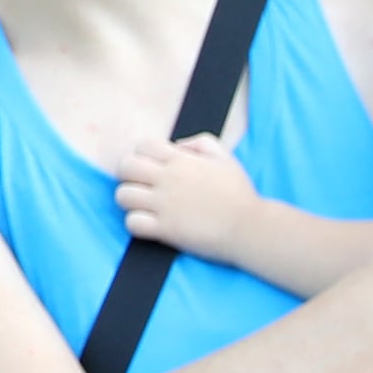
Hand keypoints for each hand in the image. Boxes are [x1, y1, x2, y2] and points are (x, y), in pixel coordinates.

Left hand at [115, 133, 260, 258]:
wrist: (249, 227)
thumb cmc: (239, 193)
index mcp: (181, 160)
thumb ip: (199, 143)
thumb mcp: (224, 156)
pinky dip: (135, 224)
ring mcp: (164, 205)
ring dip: (129, 201)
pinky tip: (148, 226)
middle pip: (126, 167)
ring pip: (123, 195)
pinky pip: (132, 223)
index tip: (150, 168)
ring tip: (143, 207)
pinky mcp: (165, 230)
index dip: (141, 156)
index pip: (141, 146)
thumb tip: (177, 145)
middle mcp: (168, 179)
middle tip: (141, 187)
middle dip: (128, 176)